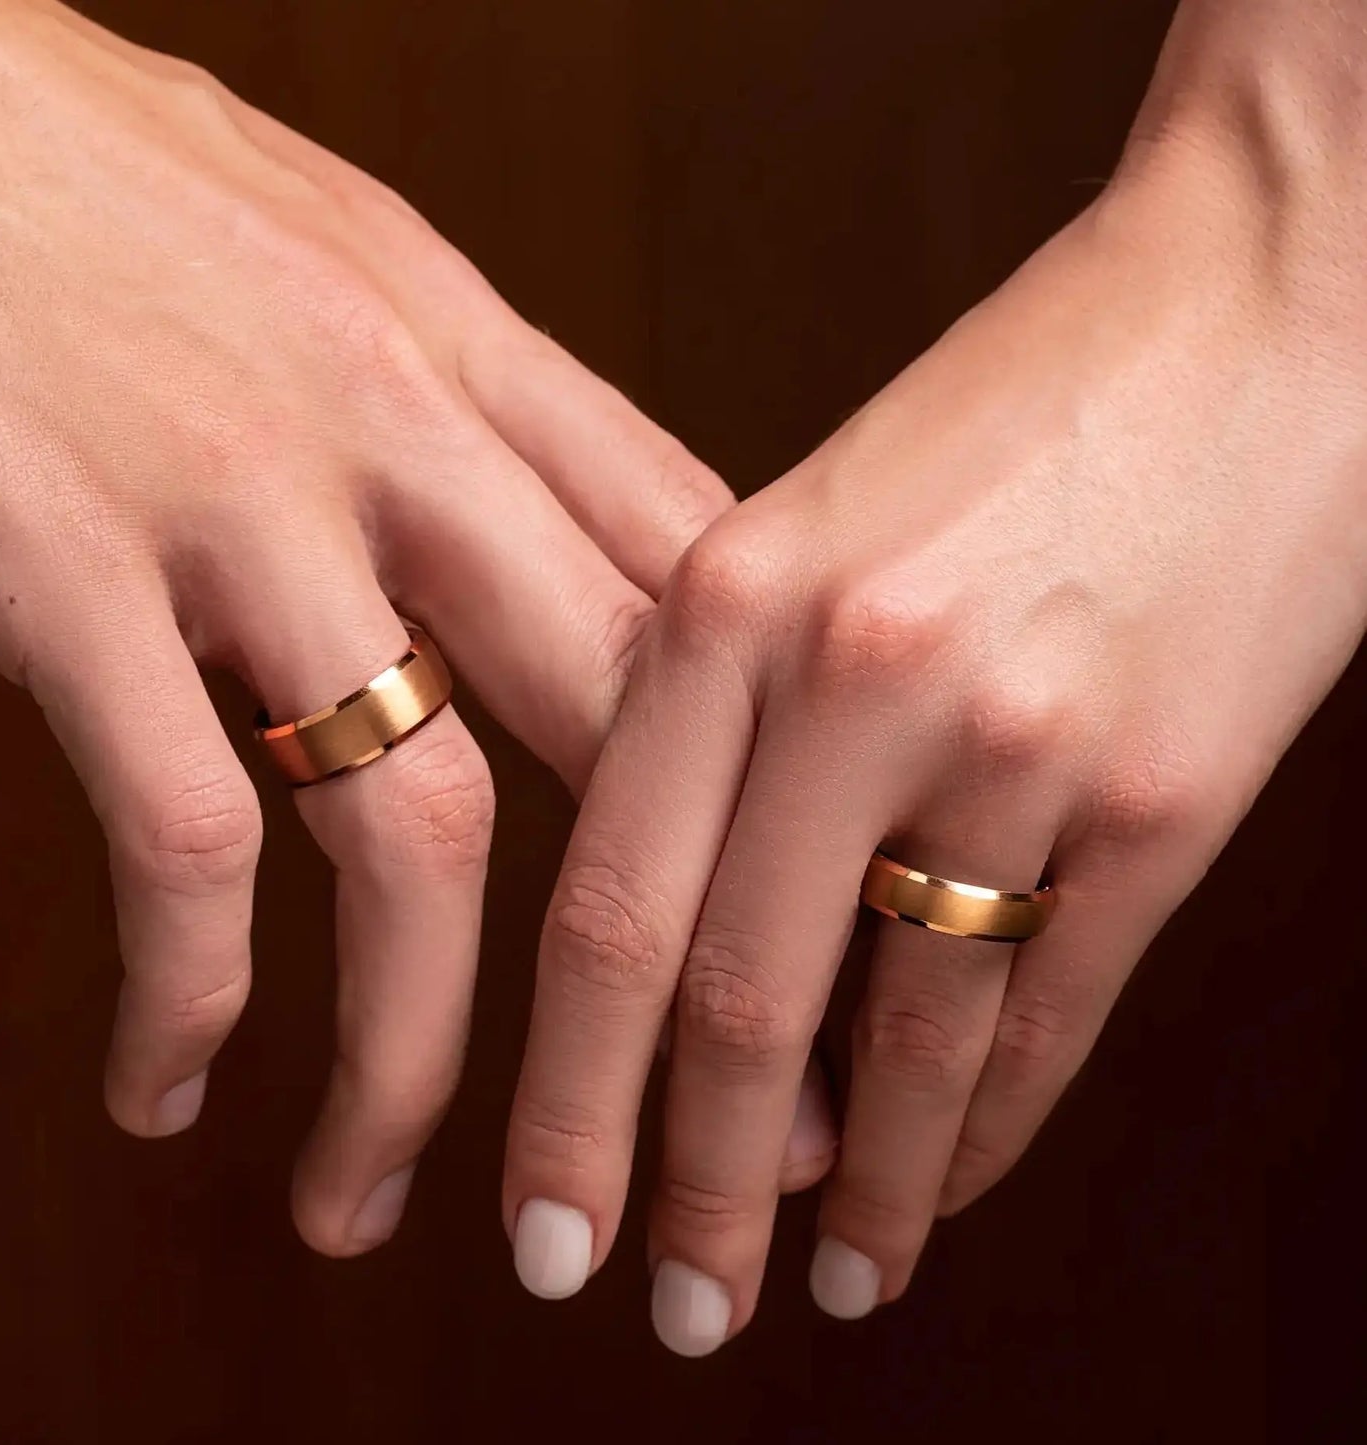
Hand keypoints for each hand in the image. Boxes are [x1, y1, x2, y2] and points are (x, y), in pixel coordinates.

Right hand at [0, 0, 737, 1254]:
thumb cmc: (110, 183)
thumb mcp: (346, 264)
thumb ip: (471, 413)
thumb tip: (577, 549)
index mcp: (479, 356)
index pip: (700, 587)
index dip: (778, 773)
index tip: (810, 925)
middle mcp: (403, 430)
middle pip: (628, 736)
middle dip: (687, 960)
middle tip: (718, 1125)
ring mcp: (247, 501)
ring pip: (423, 836)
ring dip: (422, 1053)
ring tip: (384, 1192)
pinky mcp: (71, 565)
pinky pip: (189, 840)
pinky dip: (191, 997)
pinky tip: (172, 1083)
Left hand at [504, 4, 1366, 1351]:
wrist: (1254, 299)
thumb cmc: (1015, 413)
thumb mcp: (812, 527)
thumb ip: (734, 719)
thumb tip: (705, 960)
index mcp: (725, 601)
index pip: (606, 911)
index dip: (565, 1099)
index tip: (545, 1233)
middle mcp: (854, 676)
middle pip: (734, 1007)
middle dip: (689, 1189)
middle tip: (663, 1311)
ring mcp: (1019, 738)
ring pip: (901, 1039)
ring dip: (852, 1191)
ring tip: (817, 1285)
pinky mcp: (1169, 789)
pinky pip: (1050, 1014)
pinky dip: (987, 1131)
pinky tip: (944, 1192)